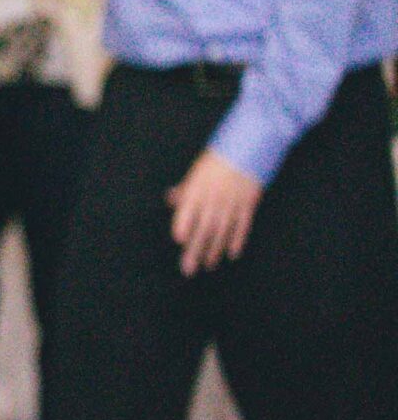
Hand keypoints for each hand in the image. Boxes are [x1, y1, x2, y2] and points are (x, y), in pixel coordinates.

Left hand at [168, 150, 261, 276]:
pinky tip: (232, 254)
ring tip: (208, 265)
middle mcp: (213, 199)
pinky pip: (242, 225)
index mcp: (197, 190)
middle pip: (203, 228)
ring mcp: (232, 203)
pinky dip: (237, 240)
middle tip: (188, 269)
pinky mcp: (248, 204)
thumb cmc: (217, 161)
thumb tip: (170, 199)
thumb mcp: (196, 172)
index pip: (187, 211)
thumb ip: (185, 189)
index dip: (183, 224)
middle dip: (195, 250)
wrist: (248, 150)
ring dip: (214, 249)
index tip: (179, 240)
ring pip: (221, 231)